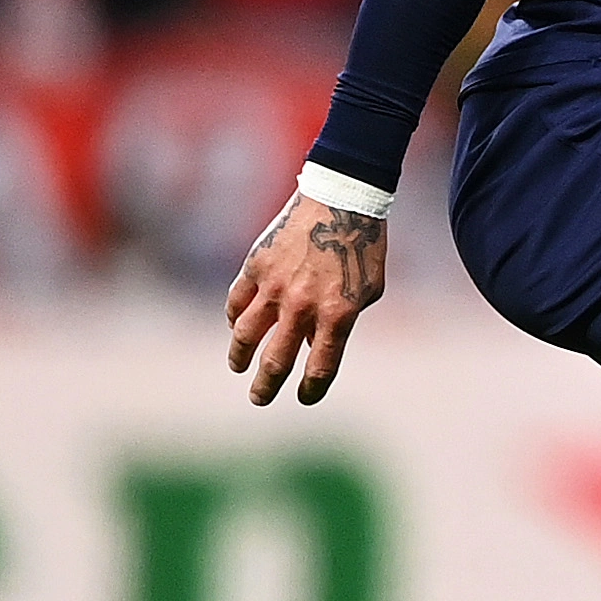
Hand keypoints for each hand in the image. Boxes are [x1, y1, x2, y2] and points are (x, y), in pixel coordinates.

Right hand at [226, 190, 387, 406]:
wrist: (342, 201)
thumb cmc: (363, 248)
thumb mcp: (367, 289)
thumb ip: (341, 321)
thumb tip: (312, 346)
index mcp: (338, 314)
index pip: (321, 365)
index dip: (312, 388)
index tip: (305, 398)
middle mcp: (303, 305)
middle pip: (277, 360)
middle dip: (267, 387)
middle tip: (260, 399)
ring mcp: (275, 286)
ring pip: (246, 335)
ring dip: (240, 357)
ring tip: (239, 368)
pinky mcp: (255, 267)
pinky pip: (236, 302)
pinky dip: (233, 318)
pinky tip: (235, 328)